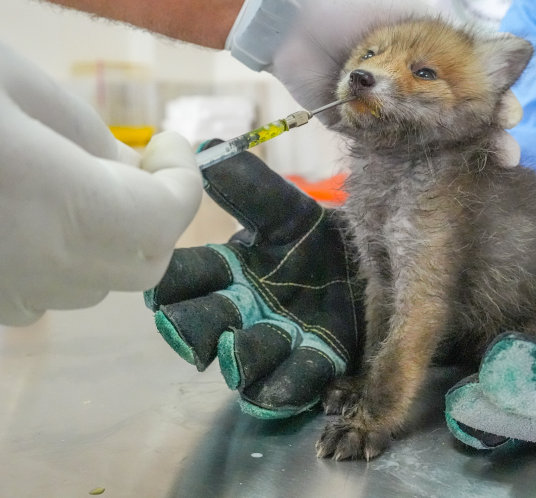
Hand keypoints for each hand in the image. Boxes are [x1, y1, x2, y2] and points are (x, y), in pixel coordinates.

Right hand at [0, 27, 202, 324]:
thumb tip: (128, 169)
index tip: (172, 145)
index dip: (184, 182)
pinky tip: (44, 210)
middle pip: (142, 262)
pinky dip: (71, 255)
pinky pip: (50, 289)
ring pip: (100, 282)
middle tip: (142, 163)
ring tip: (92, 179)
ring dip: (116, 236)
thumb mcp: (10, 80)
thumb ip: (86, 134)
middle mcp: (39, 268)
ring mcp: (0, 294)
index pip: (163, 220)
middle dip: (156, 214)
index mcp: (58, 207)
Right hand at [144, 141, 364, 417]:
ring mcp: (275, 346)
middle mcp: (241, 314)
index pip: (181, 280)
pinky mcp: (313, 368)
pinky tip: (286, 370)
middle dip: (191, 328)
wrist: (374, 265)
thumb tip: (204, 148)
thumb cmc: (319, 239)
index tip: (161, 283)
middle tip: (192, 322)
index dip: (169, 283)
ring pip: (240, 364)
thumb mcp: (287, 210)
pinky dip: (285, 383)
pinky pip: (290, 387)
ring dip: (235, 356)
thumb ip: (248, 186)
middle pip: (198, 328)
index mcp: (226, 272)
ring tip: (232, 345)